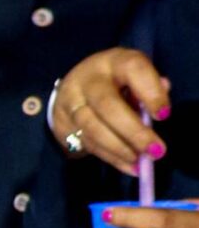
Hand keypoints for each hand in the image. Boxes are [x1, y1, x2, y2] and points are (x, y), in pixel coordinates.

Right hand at [51, 48, 171, 177]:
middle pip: (107, 105)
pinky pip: (87, 143)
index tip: (163, 115)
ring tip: (140, 163)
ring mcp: (72, 101)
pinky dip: (110, 158)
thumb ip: (150, 87)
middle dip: (133, 132)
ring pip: (93, 128)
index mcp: (114, 61)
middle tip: (155, 151)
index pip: (133, 69)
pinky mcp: (64, 123)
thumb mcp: (134, 77)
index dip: (150, 92)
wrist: (75, 87)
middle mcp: (89, 79)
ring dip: (120, 149)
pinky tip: (128, 166)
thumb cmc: (116, 82)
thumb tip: (161, 102)